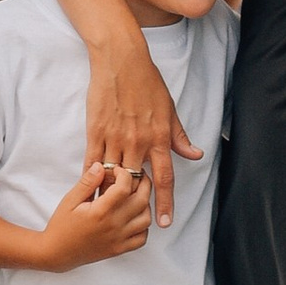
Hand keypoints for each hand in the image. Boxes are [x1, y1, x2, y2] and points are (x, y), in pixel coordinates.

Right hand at [36, 162, 153, 268]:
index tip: (118, 170)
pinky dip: (143, 226)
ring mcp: (118, 239)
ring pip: (145, 219)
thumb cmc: (62, 226)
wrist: (57, 253)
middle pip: (141, 200)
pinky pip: (142, 238)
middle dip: (143, 183)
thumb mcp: (70, 200)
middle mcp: (113, 226)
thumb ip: (87, 182)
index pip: (124, 187)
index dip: (125, 174)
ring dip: (145, 204)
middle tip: (136, 176)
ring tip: (136, 195)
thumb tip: (101, 166)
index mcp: (100, 211)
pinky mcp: (119, 249)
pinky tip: (134, 217)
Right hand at [85, 28, 200, 224]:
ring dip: (111, 194)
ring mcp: (115, 138)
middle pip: (136, 183)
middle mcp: (138, 142)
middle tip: (131, 219)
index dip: (165, 203)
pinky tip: (91, 190)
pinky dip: (92, 178)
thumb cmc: (147, 83)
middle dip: (134, 204)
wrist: (121, 61)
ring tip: (108, 210)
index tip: (163, 223)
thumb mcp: (169, 109)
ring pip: (113, 176)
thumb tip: (195, 154)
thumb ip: (179, 136)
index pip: (165, 178)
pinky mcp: (96, 131)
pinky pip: (93, 162)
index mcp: (159, 137)